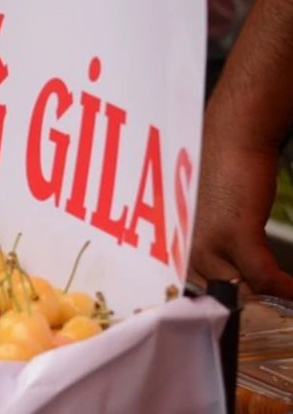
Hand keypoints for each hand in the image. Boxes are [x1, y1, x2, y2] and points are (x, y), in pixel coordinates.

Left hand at [192, 133, 292, 296]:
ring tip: (285, 299)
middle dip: (249, 302)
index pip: (191, 294)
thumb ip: (214, 253)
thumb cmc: (224, 180)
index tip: (237, 317)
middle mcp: (185, 247)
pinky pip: (263, 276)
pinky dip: (284, 288)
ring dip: (268, 298)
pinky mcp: (234, 233)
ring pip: (242, 291)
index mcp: (176, 247)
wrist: (233, 140)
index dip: (219, 308)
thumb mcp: (211, 223)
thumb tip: (236, 288)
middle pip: (219, 296)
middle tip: (271, 307)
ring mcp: (207, 241)